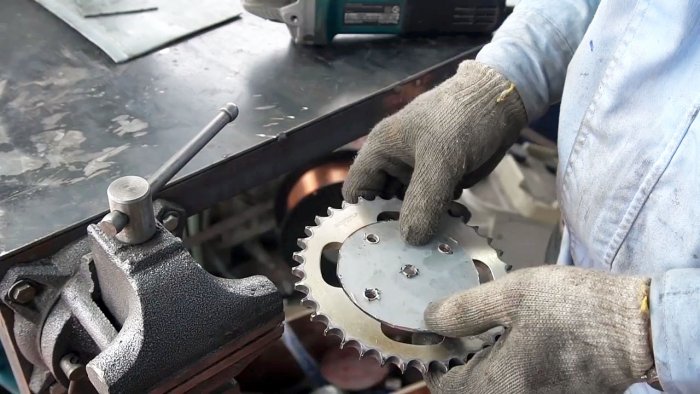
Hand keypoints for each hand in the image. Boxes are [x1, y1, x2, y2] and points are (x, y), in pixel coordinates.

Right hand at [342, 60, 526, 244]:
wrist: (500, 102)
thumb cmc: (461, 119)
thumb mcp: (440, 159)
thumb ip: (424, 200)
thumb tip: (410, 239)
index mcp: (380, 151)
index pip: (356, 190)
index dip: (362, 217)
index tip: (378, 243)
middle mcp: (394, 164)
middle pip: (382, 205)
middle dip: (395, 227)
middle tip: (410, 253)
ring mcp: (418, 174)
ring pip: (410, 209)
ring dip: (422, 225)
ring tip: (437, 243)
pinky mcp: (440, 180)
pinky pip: (433, 206)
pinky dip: (441, 218)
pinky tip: (455, 228)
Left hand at [424, 266, 653, 393]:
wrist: (637, 328)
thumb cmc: (575, 310)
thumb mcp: (513, 296)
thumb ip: (466, 309)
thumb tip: (431, 318)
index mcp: (501, 383)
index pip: (448, 388)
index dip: (437, 363)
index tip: (440, 339)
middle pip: (472, 392)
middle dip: (463, 364)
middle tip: (468, 331)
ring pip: (497, 390)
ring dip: (487, 367)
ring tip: (495, 333)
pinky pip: (523, 389)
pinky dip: (512, 372)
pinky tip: (521, 343)